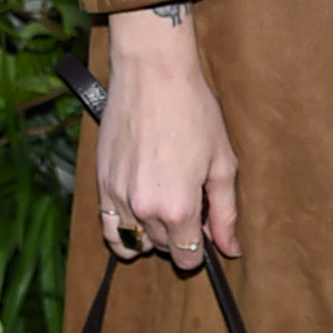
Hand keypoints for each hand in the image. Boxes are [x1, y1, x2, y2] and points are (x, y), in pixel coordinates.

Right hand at [98, 7, 239, 270]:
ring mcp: (119, 197)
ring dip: (152, 234)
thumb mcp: (222, 162)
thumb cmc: (194, 112)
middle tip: (190, 205)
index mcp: (179, 208)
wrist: (152, 75)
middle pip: (162, 248)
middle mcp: (146, 209)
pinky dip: (122, 235)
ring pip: (136, 241)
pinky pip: (108, 229)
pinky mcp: (102, 183)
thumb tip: (229, 248)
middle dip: (178, 236)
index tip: (205, 232)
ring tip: (164, 209)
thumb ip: (225, 212)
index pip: (187, 257)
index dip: (200, 251)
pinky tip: (136, 226)